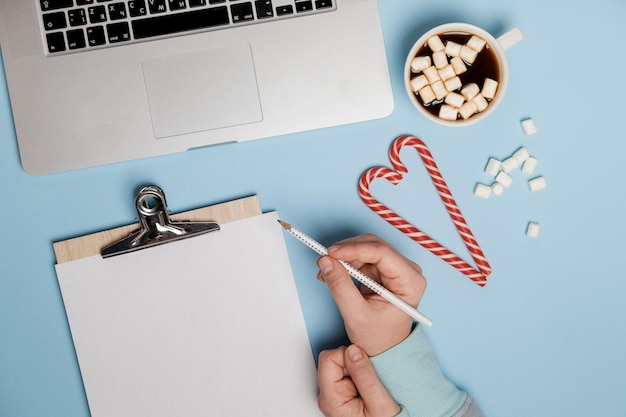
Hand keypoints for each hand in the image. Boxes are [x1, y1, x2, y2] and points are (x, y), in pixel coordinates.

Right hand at [317, 234, 425, 355]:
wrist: (384, 348)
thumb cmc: (379, 337)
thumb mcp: (356, 315)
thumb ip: (340, 287)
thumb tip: (326, 261)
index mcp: (410, 281)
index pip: (382, 252)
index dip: (354, 249)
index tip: (331, 253)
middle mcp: (406, 270)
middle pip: (373, 246)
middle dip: (346, 251)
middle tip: (324, 261)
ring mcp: (394, 269)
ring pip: (365, 248)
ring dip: (343, 257)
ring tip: (325, 272)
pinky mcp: (382, 271)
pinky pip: (361, 256)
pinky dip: (345, 262)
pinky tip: (333, 273)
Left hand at [317, 344, 399, 416]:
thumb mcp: (379, 403)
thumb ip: (364, 376)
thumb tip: (353, 350)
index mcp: (331, 398)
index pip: (328, 359)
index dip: (348, 355)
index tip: (364, 363)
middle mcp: (328, 395)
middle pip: (333, 360)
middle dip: (353, 361)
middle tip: (370, 376)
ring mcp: (334, 393)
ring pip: (341, 364)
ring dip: (358, 367)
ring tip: (371, 382)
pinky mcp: (342, 391)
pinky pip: (347, 371)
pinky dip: (360, 372)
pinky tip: (369, 383)